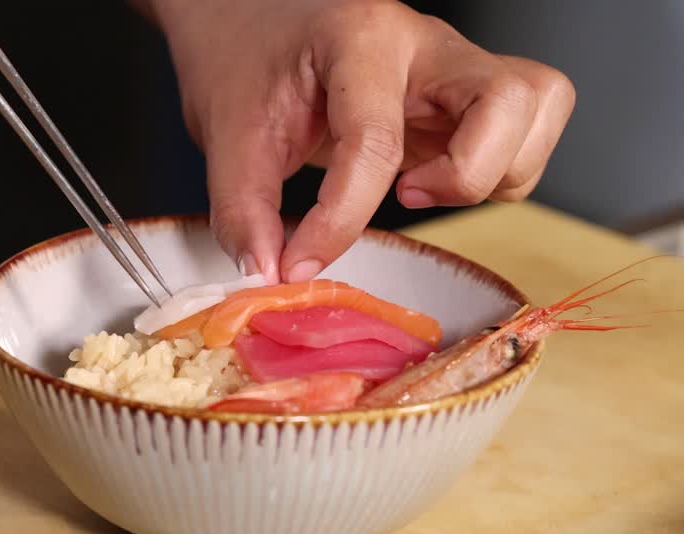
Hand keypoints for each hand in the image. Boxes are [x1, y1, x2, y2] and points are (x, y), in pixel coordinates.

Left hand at [139, 0, 574, 282]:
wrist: (249, 22)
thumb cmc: (246, 62)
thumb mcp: (228, 135)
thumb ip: (243, 210)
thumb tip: (268, 275)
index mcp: (360, 38)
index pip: (377, 139)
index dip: (340, 219)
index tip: (299, 262)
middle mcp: (424, 43)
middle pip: (511, 99)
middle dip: (467, 174)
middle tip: (405, 195)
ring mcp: (452, 66)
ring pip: (539, 108)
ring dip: (494, 172)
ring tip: (419, 188)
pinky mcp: (461, 96)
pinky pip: (525, 129)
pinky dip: (497, 170)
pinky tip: (430, 180)